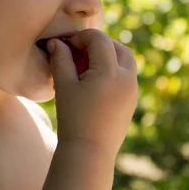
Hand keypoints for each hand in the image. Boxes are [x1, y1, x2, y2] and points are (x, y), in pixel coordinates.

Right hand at [47, 29, 138, 158]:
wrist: (89, 152)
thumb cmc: (73, 118)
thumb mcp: (64, 86)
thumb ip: (61, 60)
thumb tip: (56, 42)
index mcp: (110, 72)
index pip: (99, 40)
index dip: (81, 37)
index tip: (67, 44)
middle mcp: (127, 78)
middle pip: (118, 47)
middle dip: (98, 44)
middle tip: (79, 51)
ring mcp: (132, 90)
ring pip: (126, 60)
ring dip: (108, 55)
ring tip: (86, 65)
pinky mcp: (132, 101)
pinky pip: (126, 75)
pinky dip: (113, 69)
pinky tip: (94, 81)